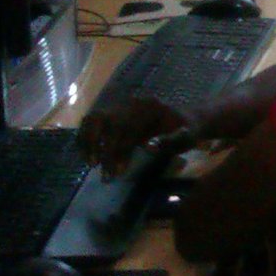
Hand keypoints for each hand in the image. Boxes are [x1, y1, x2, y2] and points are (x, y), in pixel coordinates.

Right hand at [78, 97, 197, 175]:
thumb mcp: (187, 137)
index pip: (127, 127)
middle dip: (102, 148)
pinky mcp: (116, 114)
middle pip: (107, 121)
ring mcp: (122, 106)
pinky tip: (87, 155)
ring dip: (88, 140)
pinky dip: (86, 137)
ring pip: (94, 118)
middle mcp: (133, 103)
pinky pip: (92, 121)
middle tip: (103, 172)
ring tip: (90, 163)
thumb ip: (170, 141)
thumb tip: (149, 147)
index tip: (117, 172)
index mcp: (151, 106)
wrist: (188, 119)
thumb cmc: (189, 130)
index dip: (120, 151)